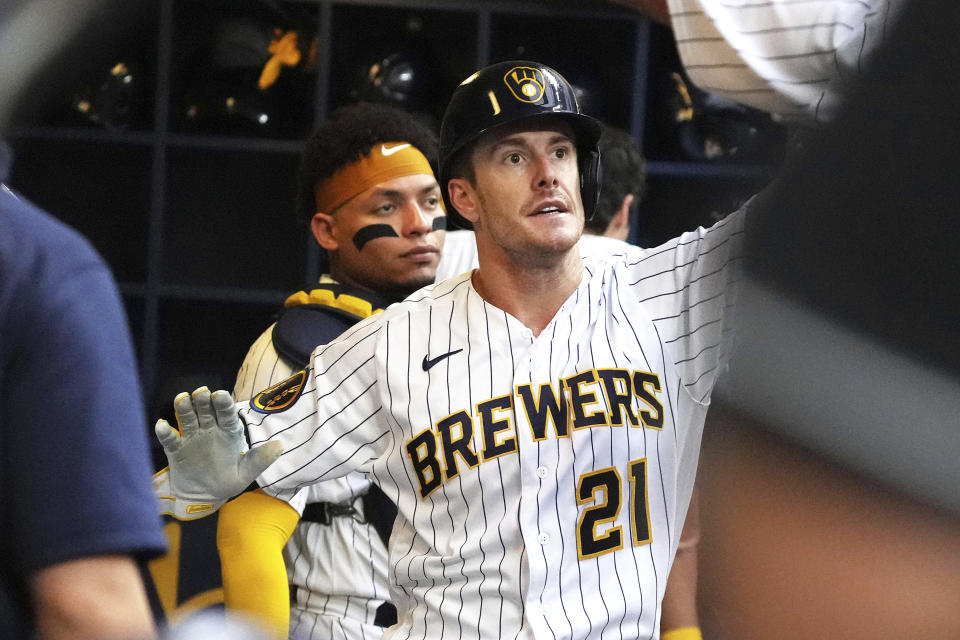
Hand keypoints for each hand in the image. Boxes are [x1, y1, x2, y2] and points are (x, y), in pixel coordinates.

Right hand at [155, 387, 282, 518]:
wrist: (206, 498)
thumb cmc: (229, 481)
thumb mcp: (247, 472)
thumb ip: (261, 458)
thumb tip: (281, 445)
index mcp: (228, 431)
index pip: (227, 413)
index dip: (223, 403)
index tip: (220, 395)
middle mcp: (210, 429)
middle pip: (206, 410)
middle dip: (203, 400)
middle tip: (201, 393)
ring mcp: (192, 437)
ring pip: (187, 418)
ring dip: (184, 408)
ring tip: (182, 399)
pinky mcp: (176, 449)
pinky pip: (170, 438)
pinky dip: (165, 431)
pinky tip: (162, 425)